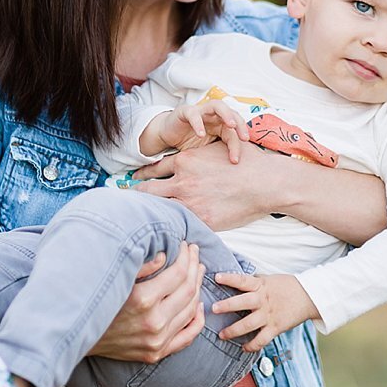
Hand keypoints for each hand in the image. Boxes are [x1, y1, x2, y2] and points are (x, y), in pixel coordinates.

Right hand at [87, 242, 205, 362]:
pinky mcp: (156, 353)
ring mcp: (157, 341)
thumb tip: (166, 255)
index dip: (185, 256)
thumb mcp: (116, 278)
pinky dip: (197, 319)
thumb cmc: (96, 301)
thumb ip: (142, 266)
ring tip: (198, 271)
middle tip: (195, 252)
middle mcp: (153, 322)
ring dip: (198, 287)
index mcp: (142, 299)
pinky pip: (188, 336)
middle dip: (194, 266)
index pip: (178, 273)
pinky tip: (199, 304)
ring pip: (191, 310)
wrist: (79, 336)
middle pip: (188, 289)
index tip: (184, 244)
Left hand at [134, 139, 386, 244]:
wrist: (265, 182)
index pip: (151, 171)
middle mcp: (182, 182)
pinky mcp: (203, 220)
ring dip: (147, 217)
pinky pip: (180, 227)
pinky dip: (169, 231)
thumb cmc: (245, 162)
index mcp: (184, 162)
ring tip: (133, 226)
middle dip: (132, 199)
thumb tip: (181, 159)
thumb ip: (195, 155)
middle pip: (146, 192)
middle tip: (120, 206)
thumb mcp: (216, 148)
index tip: (129, 184)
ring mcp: (192, 203)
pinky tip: (160, 238)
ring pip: (159, 211)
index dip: (138, 178)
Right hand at [141, 101, 248, 162]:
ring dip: (226, 114)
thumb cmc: (188, 144)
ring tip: (231, 125)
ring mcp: (200, 111)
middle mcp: (213, 116)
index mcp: (220, 125)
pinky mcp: (185, 111)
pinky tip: (201, 134)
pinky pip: (194, 114)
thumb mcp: (206, 152)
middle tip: (244, 138)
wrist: (166, 137)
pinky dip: (198, 123)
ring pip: (217, 106)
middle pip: (232, 114)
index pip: (235, 131)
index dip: (238, 144)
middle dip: (240, 124)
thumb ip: (218, 156)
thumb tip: (235, 176)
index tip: (237, 160)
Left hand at [211, 272, 320, 351]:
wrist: (309, 296)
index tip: (217, 277)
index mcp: (261, 285)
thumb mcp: (269, 279)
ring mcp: (269, 315)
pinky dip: (252, 346)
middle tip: (214, 308)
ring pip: (249, 324)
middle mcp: (263, 300)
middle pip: (243, 302)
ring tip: (222, 335)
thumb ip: (254, 282)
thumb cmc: (287, 286)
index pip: (243, 280)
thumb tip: (235, 281)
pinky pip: (262, 339)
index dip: (230, 278)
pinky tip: (243, 348)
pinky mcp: (276, 327)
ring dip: (234, 331)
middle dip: (228, 305)